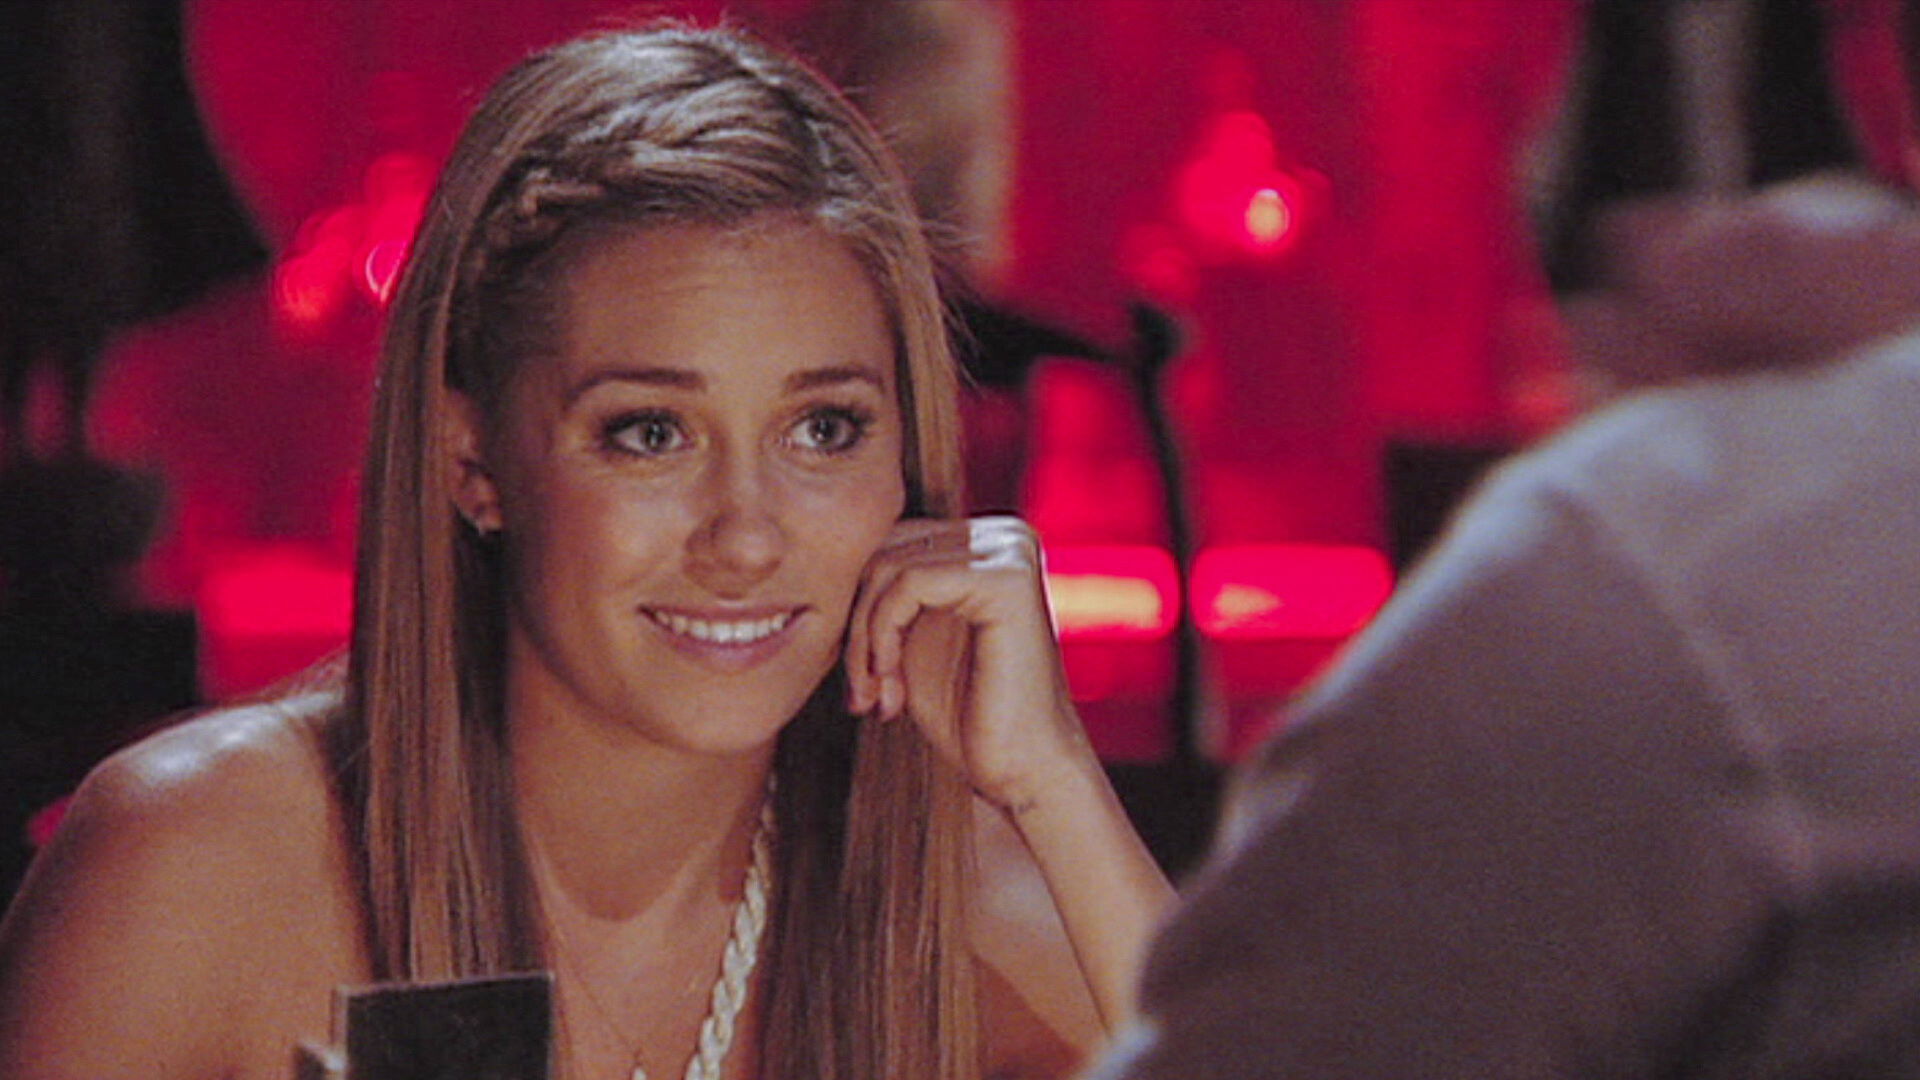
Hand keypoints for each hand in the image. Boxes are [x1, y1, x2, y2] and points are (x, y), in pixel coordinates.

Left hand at [845, 516, 1094, 812]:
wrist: (1021, 771)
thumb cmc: (966, 715)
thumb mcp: (910, 640)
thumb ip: (883, 595)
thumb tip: (823, 562)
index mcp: (985, 544)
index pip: (888, 543)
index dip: (856, 607)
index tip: (857, 677)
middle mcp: (1004, 536)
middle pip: (884, 548)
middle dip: (856, 623)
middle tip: (860, 691)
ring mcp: (1009, 551)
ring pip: (888, 566)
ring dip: (865, 637)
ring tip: (874, 695)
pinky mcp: (1006, 578)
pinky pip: (908, 583)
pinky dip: (882, 635)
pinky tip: (890, 684)